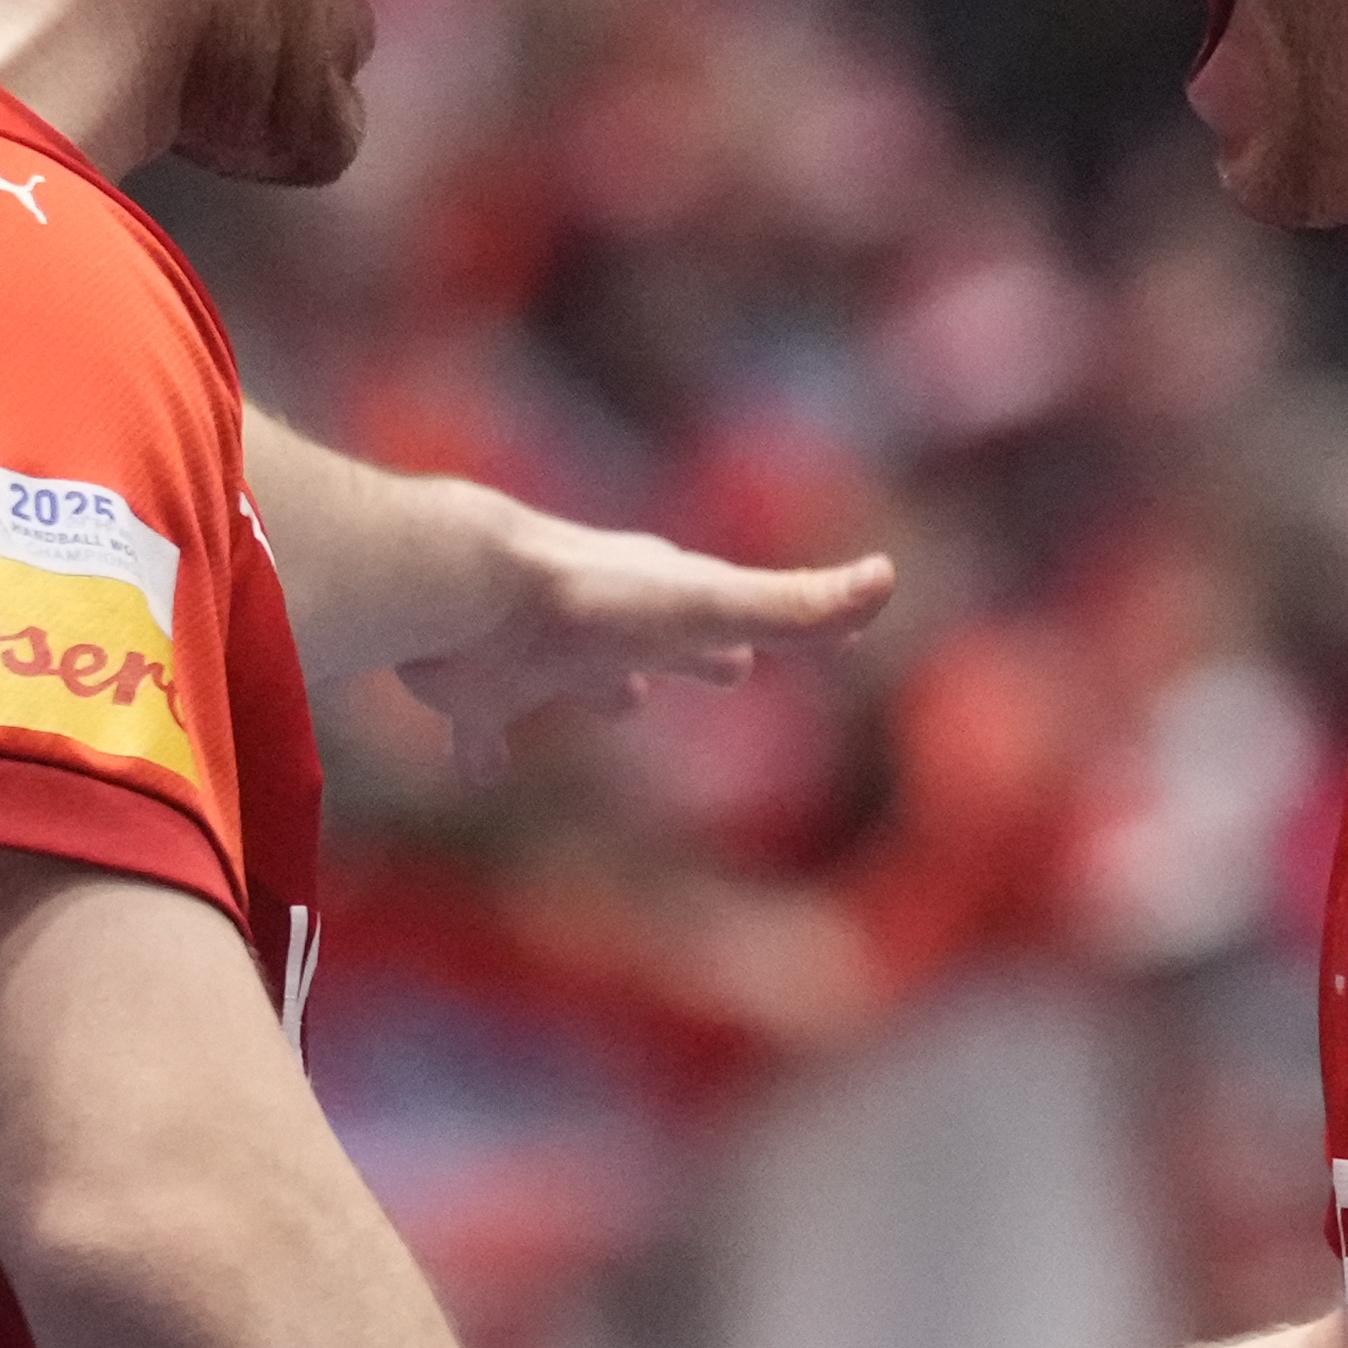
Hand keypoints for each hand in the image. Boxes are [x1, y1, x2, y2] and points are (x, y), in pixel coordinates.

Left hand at [395, 510, 892, 780]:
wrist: (459, 589)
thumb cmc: (590, 601)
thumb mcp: (707, 607)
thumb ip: (792, 608)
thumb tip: (888, 578)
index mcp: (666, 602)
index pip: (741, 612)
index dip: (782, 624)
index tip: (821, 634)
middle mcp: (606, 624)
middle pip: (666, 640)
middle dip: (697, 654)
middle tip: (730, 668)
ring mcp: (540, 656)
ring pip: (581, 674)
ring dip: (603, 687)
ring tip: (622, 702)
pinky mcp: (478, 694)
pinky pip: (483, 728)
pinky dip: (484, 747)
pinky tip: (479, 769)